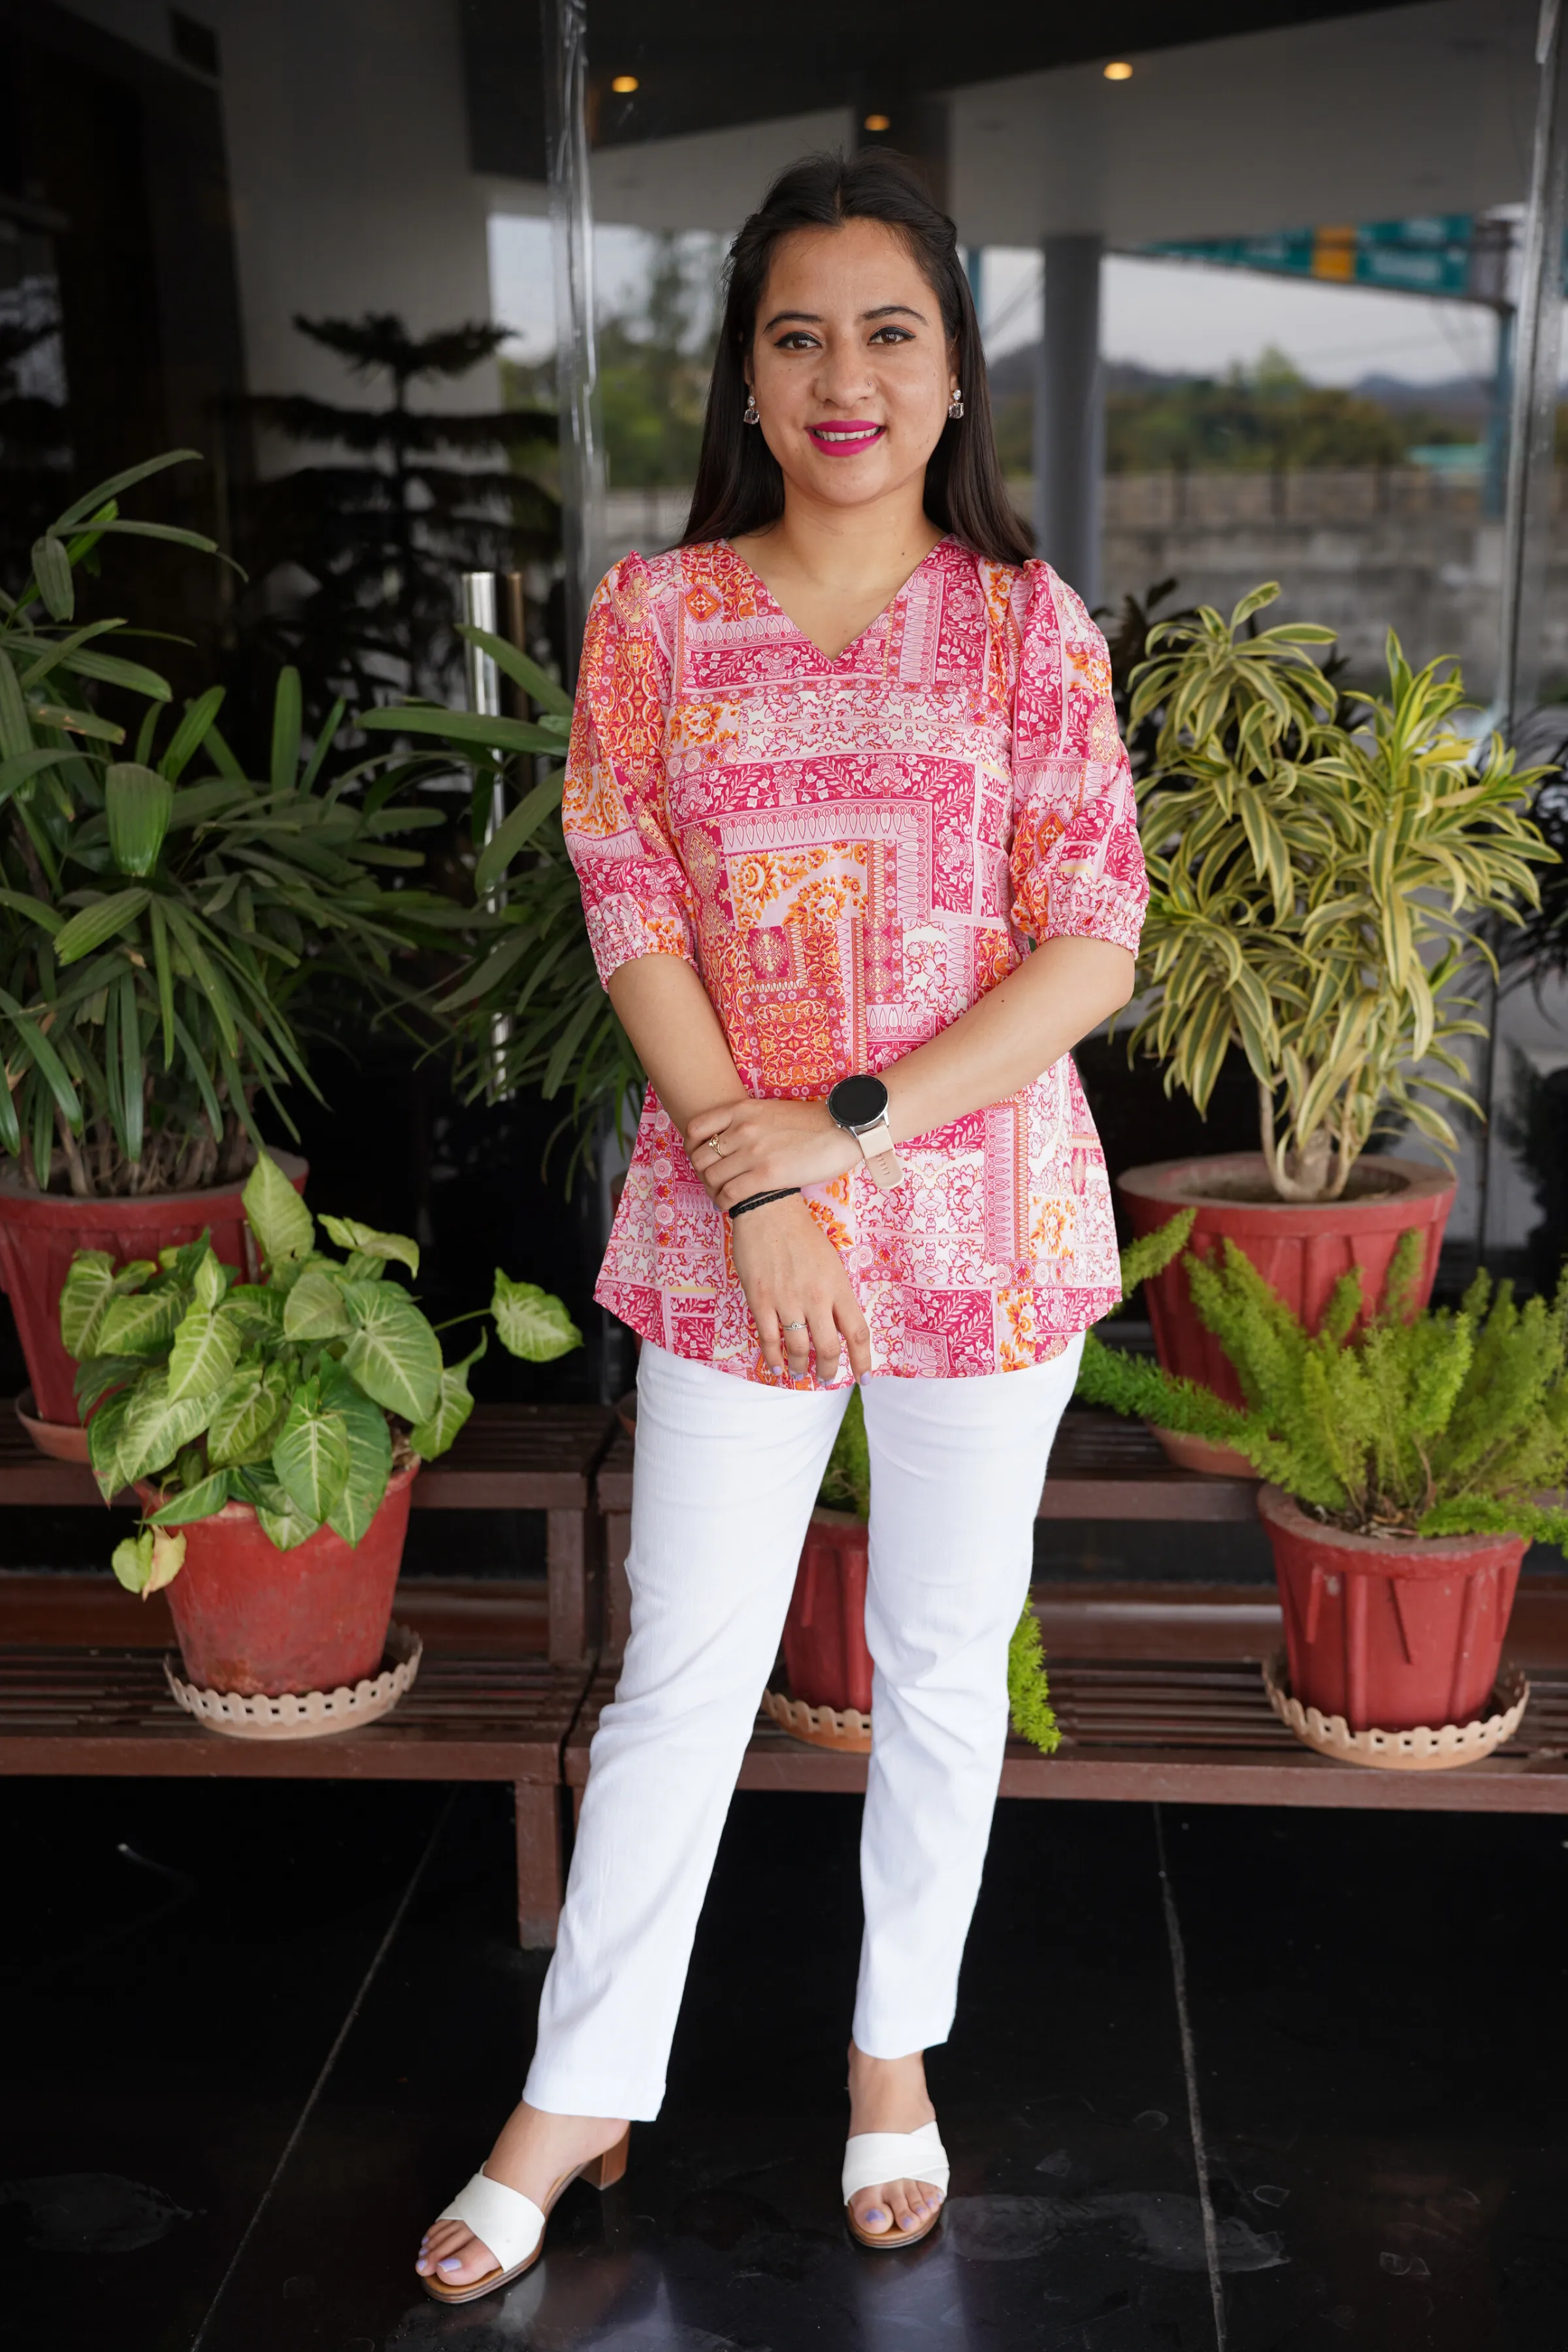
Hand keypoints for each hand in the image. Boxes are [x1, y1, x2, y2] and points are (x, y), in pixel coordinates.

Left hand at [686, 1096, 857, 1208]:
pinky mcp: (766, 1175)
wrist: (842, 1129)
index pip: (696, 1128)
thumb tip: (731, 1140)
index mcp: (742, 1110)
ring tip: (722, 1196)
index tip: (701, 1158)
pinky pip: (729, 1194)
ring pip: (712, 1177)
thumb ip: (748, 1121)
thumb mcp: (771, 1110)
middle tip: (713, 1182)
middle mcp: (742, 1129)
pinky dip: (724, 1202)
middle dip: (703, 1173)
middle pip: (701, 1156)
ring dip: (713, 1190)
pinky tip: (731, 1205)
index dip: (692, 1147)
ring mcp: (753, 1153)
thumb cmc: (812, 1122)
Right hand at [729, 1194, 871, 1383]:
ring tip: (801, 1373)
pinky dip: (773, 1359)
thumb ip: (835, 1294)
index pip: (857, 1333)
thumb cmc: (802, 1233)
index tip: (864, 1378)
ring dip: (801, 1367)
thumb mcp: (831, 1262)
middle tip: (825, 1378)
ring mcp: (787, 1300)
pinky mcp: (760, 1300)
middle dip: (828, 1370)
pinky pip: (768, 1339)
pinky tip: (777, 1368)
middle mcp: (816, 1298)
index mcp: (838, 1286)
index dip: (862, 1361)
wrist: (768, 1209)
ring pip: (798, 1349)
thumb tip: (837, 1325)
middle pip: (828, 1348)